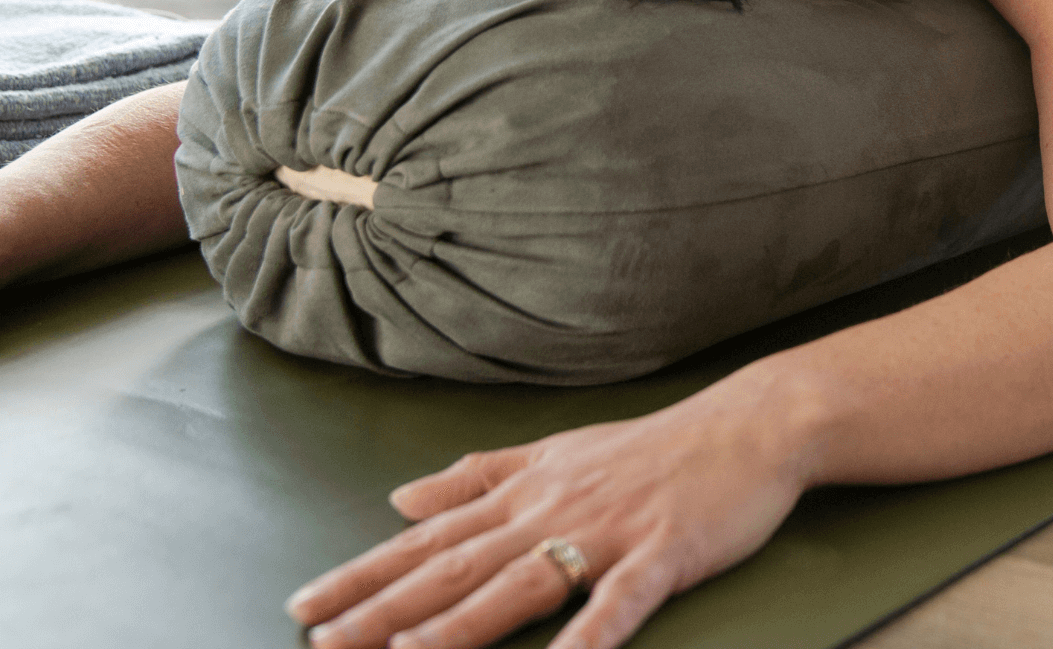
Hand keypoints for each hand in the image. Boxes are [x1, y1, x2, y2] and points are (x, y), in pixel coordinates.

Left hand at [286, 386, 810, 648]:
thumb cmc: (651, 448)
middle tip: (324, 642)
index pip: (427, 541)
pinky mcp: (662, 552)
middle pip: (455, 568)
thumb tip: (401, 495)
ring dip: (460, 626)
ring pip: (519, 586)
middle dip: (384, 610)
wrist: (746, 426)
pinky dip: (590, 635)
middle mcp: (550, 512)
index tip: (306, 607)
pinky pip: (620, 601)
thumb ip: (477, 477)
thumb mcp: (553, 453)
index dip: (365, 575)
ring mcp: (606, 532)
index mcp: (523, 494)